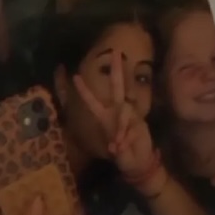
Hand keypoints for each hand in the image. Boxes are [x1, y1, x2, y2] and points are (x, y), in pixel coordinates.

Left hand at [73, 54, 163, 193]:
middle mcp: (117, 111)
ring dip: (120, 130)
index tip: (75, 76)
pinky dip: (127, 136)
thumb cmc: (123, 155)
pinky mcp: (139, 121)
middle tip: (116, 53)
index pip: (92, 101)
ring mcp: (129, 115)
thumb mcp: (115, 148)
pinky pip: (131, 124)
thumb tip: (119, 137)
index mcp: (104, 117)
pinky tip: (125, 144)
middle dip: (116, 71)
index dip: (84, 90)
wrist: (139, 161)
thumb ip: (117, 138)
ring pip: (124, 113)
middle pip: (117, 88)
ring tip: (118, 145)